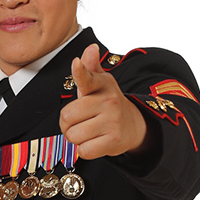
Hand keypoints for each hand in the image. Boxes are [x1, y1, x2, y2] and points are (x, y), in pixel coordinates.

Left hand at [59, 44, 148, 159]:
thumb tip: (90, 48)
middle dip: (67, 123)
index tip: (76, 64)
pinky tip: (94, 141)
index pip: (87, 77)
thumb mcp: (99, 84)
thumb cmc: (106, 103)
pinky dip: (85, 149)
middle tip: (80, 120)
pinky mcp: (114, 141)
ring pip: (73, 135)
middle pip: (66, 117)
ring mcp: (112, 121)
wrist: (133, 124)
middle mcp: (108, 102)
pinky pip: (84, 150)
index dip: (80, 71)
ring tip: (88, 131)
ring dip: (75, 137)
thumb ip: (89, 68)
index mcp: (100, 85)